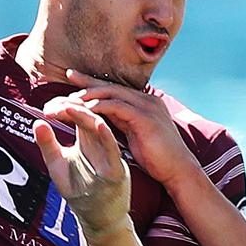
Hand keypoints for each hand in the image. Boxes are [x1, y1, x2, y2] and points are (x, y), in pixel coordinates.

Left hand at [34, 103, 130, 237]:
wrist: (99, 220)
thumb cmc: (79, 191)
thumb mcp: (57, 165)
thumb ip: (48, 144)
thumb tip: (36, 121)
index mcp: (87, 140)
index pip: (77, 115)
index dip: (63, 106)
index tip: (47, 106)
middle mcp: (99, 144)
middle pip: (88, 116)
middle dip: (72, 107)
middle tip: (54, 105)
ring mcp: (109, 156)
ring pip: (101, 129)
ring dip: (86, 116)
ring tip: (70, 107)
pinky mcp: (116, 171)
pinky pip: (113, 151)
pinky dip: (106, 136)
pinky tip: (97, 124)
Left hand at [60, 70, 200, 189]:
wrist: (178, 170)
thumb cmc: (156, 156)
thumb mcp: (135, 133)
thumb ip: (122, 121)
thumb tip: (104, 115)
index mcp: (143, 102)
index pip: (114, 87)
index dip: (93, 81)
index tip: (73, 76)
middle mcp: (146, 99)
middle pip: (111, 86)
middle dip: (87, 81)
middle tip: (67, 75)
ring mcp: (147, 107)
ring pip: (112, 93)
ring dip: (89, 95)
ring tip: (70, 97)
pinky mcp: (145, 118)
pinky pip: (117, 107)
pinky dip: (100, 106)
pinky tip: (85, 108)